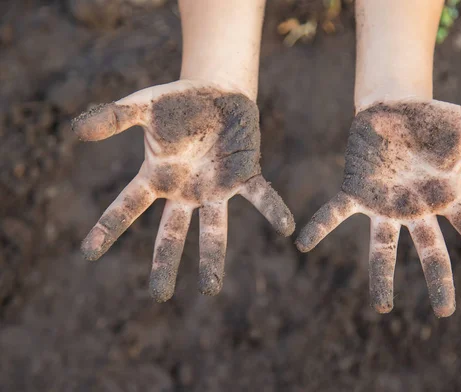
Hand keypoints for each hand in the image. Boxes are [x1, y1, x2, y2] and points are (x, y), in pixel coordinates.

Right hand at [73, 80, 294, 301]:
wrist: (217, 92)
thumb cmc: (178, 102)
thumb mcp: (144, 105)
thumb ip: (115, 117)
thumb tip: (76, 130)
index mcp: (158, 177)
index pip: (128, 206)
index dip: (108, 227)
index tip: (88, 253)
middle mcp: (185, 191)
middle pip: (172, 233)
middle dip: (165, 263)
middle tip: (159, 296)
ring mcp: (215, 187)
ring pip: (213, 229)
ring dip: (212, 257)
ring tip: (210, 290)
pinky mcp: (244, 175)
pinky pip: (260, 196)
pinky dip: (272, 210)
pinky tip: (287, 228)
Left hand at [296, 99, 460, 315]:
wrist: (393, 110)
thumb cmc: (431, 122)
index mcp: (445, 195)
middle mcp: (416, 208)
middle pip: (431, 250)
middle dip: (439, 279)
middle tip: (446, 312)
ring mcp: (386, 204)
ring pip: (385, 246)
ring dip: (382, 275)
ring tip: (382, 306)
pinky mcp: (357, 191)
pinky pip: (337, 212)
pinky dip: (321, 226)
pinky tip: (304, 244)